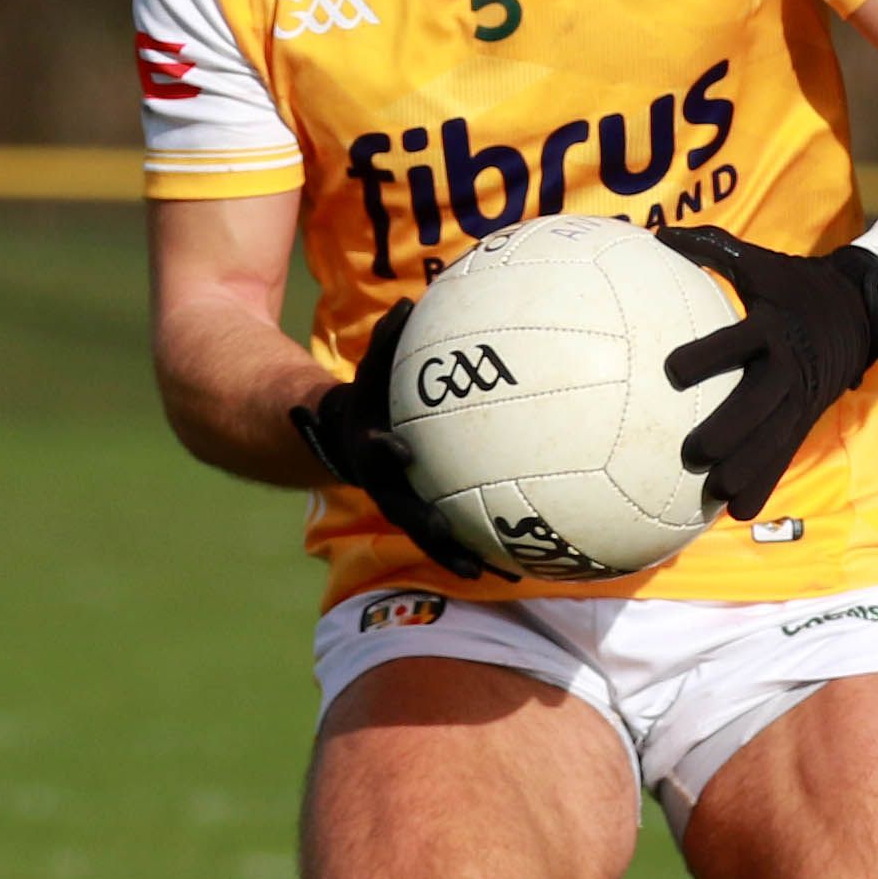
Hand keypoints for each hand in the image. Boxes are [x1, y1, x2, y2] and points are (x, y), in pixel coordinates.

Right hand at [292, 301, 503, 582]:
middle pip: (403, 511)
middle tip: (445, 534)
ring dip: (457, 555)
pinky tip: (525, 563)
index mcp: (370, 451)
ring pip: (430, 537)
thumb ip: (386, 341)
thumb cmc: (373, 395)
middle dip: (425, 527)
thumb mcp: (373, 369)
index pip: (374, 452)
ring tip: (492, 574)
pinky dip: (487, 549)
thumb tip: (408, 304)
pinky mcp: (429, 517)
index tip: (403, 451)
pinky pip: (459, 535)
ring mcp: (407, 506)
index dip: (385, 452)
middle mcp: (387, 487)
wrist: (352, 437)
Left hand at [656, 225, 877, 519]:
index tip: (671, 369)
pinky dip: (764, 482)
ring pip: (775, 438)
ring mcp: (801, 396)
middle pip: (760, 403)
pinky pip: (784, 452)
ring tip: (716, 494)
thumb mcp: (760, 262)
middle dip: (729, 430)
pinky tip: (737, 511)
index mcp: (772, 327)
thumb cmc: (794, 283)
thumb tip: (658, 232)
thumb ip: (711, 248)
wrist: (863, 308)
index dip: (708, 355)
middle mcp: (788, 366)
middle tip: (694, 452)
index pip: (737, 341)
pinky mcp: (806, 417)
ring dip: (748, 468)